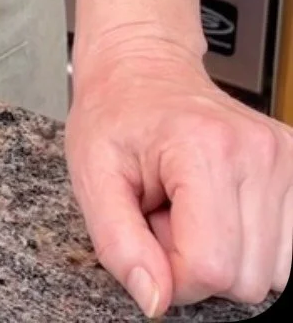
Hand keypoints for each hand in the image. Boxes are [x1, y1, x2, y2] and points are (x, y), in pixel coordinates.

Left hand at [66, 26, 292, 312]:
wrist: (144, 65)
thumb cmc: (117, 113)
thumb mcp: (92, 174)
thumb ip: (119, 244)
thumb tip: (154, 301)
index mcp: (203, 147)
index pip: (210, 267)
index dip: (172, 274)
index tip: (150, 234)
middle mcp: (256, 150)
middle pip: (246, 279)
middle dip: (200, 263)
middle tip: (170, 212)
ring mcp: (284, 158)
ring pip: (273, 273)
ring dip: (228, 255)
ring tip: (193, 207)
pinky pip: (287, 253)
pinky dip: (253, 245)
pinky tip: (220, 208)